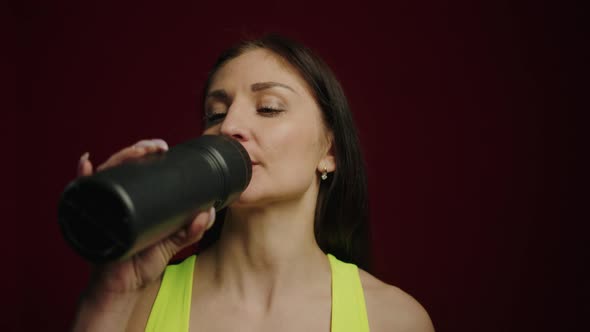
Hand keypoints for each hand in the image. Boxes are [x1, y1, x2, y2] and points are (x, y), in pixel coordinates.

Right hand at [77, 139, 214, 293]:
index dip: (148, 151)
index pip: (139, 167)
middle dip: (136, 150)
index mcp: (137, 198)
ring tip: (136, 152)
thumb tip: (209, 212)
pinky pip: (82, 197)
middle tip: (154, 148)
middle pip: (122, 165)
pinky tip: (86, 165)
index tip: (163, 147)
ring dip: (118, 158)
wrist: (125, 287)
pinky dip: (82, 178)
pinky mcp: (92, 220)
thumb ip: (192, 229)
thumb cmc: (144, 261)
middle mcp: (118, 198)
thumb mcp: (174, 242)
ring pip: (106, 174)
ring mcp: (104, 207)